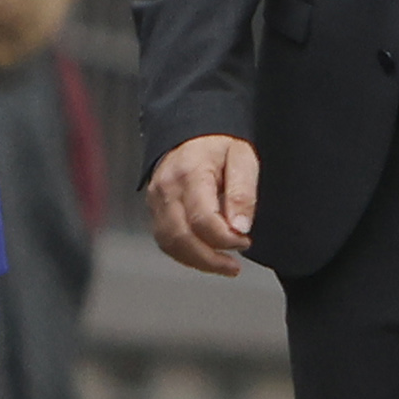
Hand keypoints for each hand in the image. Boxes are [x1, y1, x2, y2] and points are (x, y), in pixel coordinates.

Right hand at [147, 134, 259, 275]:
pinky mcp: (154, 209)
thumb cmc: (218, 145)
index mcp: (190, 173)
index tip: (244, 240)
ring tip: (223, 265)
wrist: (190, 133)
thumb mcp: (242, 157)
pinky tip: (205, 256)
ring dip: (197, 261)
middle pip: (181, 237)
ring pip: (169, 243)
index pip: (202, 219)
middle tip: (234, 265)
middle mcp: (167, 188)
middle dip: (210, 259)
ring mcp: (156, 200)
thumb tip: (240, 227)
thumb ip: (243, 192)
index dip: (224, 238)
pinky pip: (165, 240)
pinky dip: (185, 254)